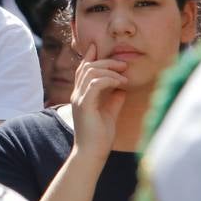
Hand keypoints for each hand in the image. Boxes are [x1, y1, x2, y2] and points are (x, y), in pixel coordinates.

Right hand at [68, 42, 127, 163]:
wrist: (92, 154)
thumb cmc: (100, 137)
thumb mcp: (110, 113)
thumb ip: (114, 99)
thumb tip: (122, 88)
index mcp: (81, 95)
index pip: (82, 70)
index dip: (89, 57)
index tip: (97, 46)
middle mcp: (77, 94)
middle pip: (87, 67)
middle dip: (106, 62)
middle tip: (123, 64)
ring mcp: (79, 99)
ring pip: (90, 72)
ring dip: (109, 70)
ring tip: (124, 75)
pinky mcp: (84, 105)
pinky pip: (95, 84)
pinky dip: (109, 80)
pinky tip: (120, 84)